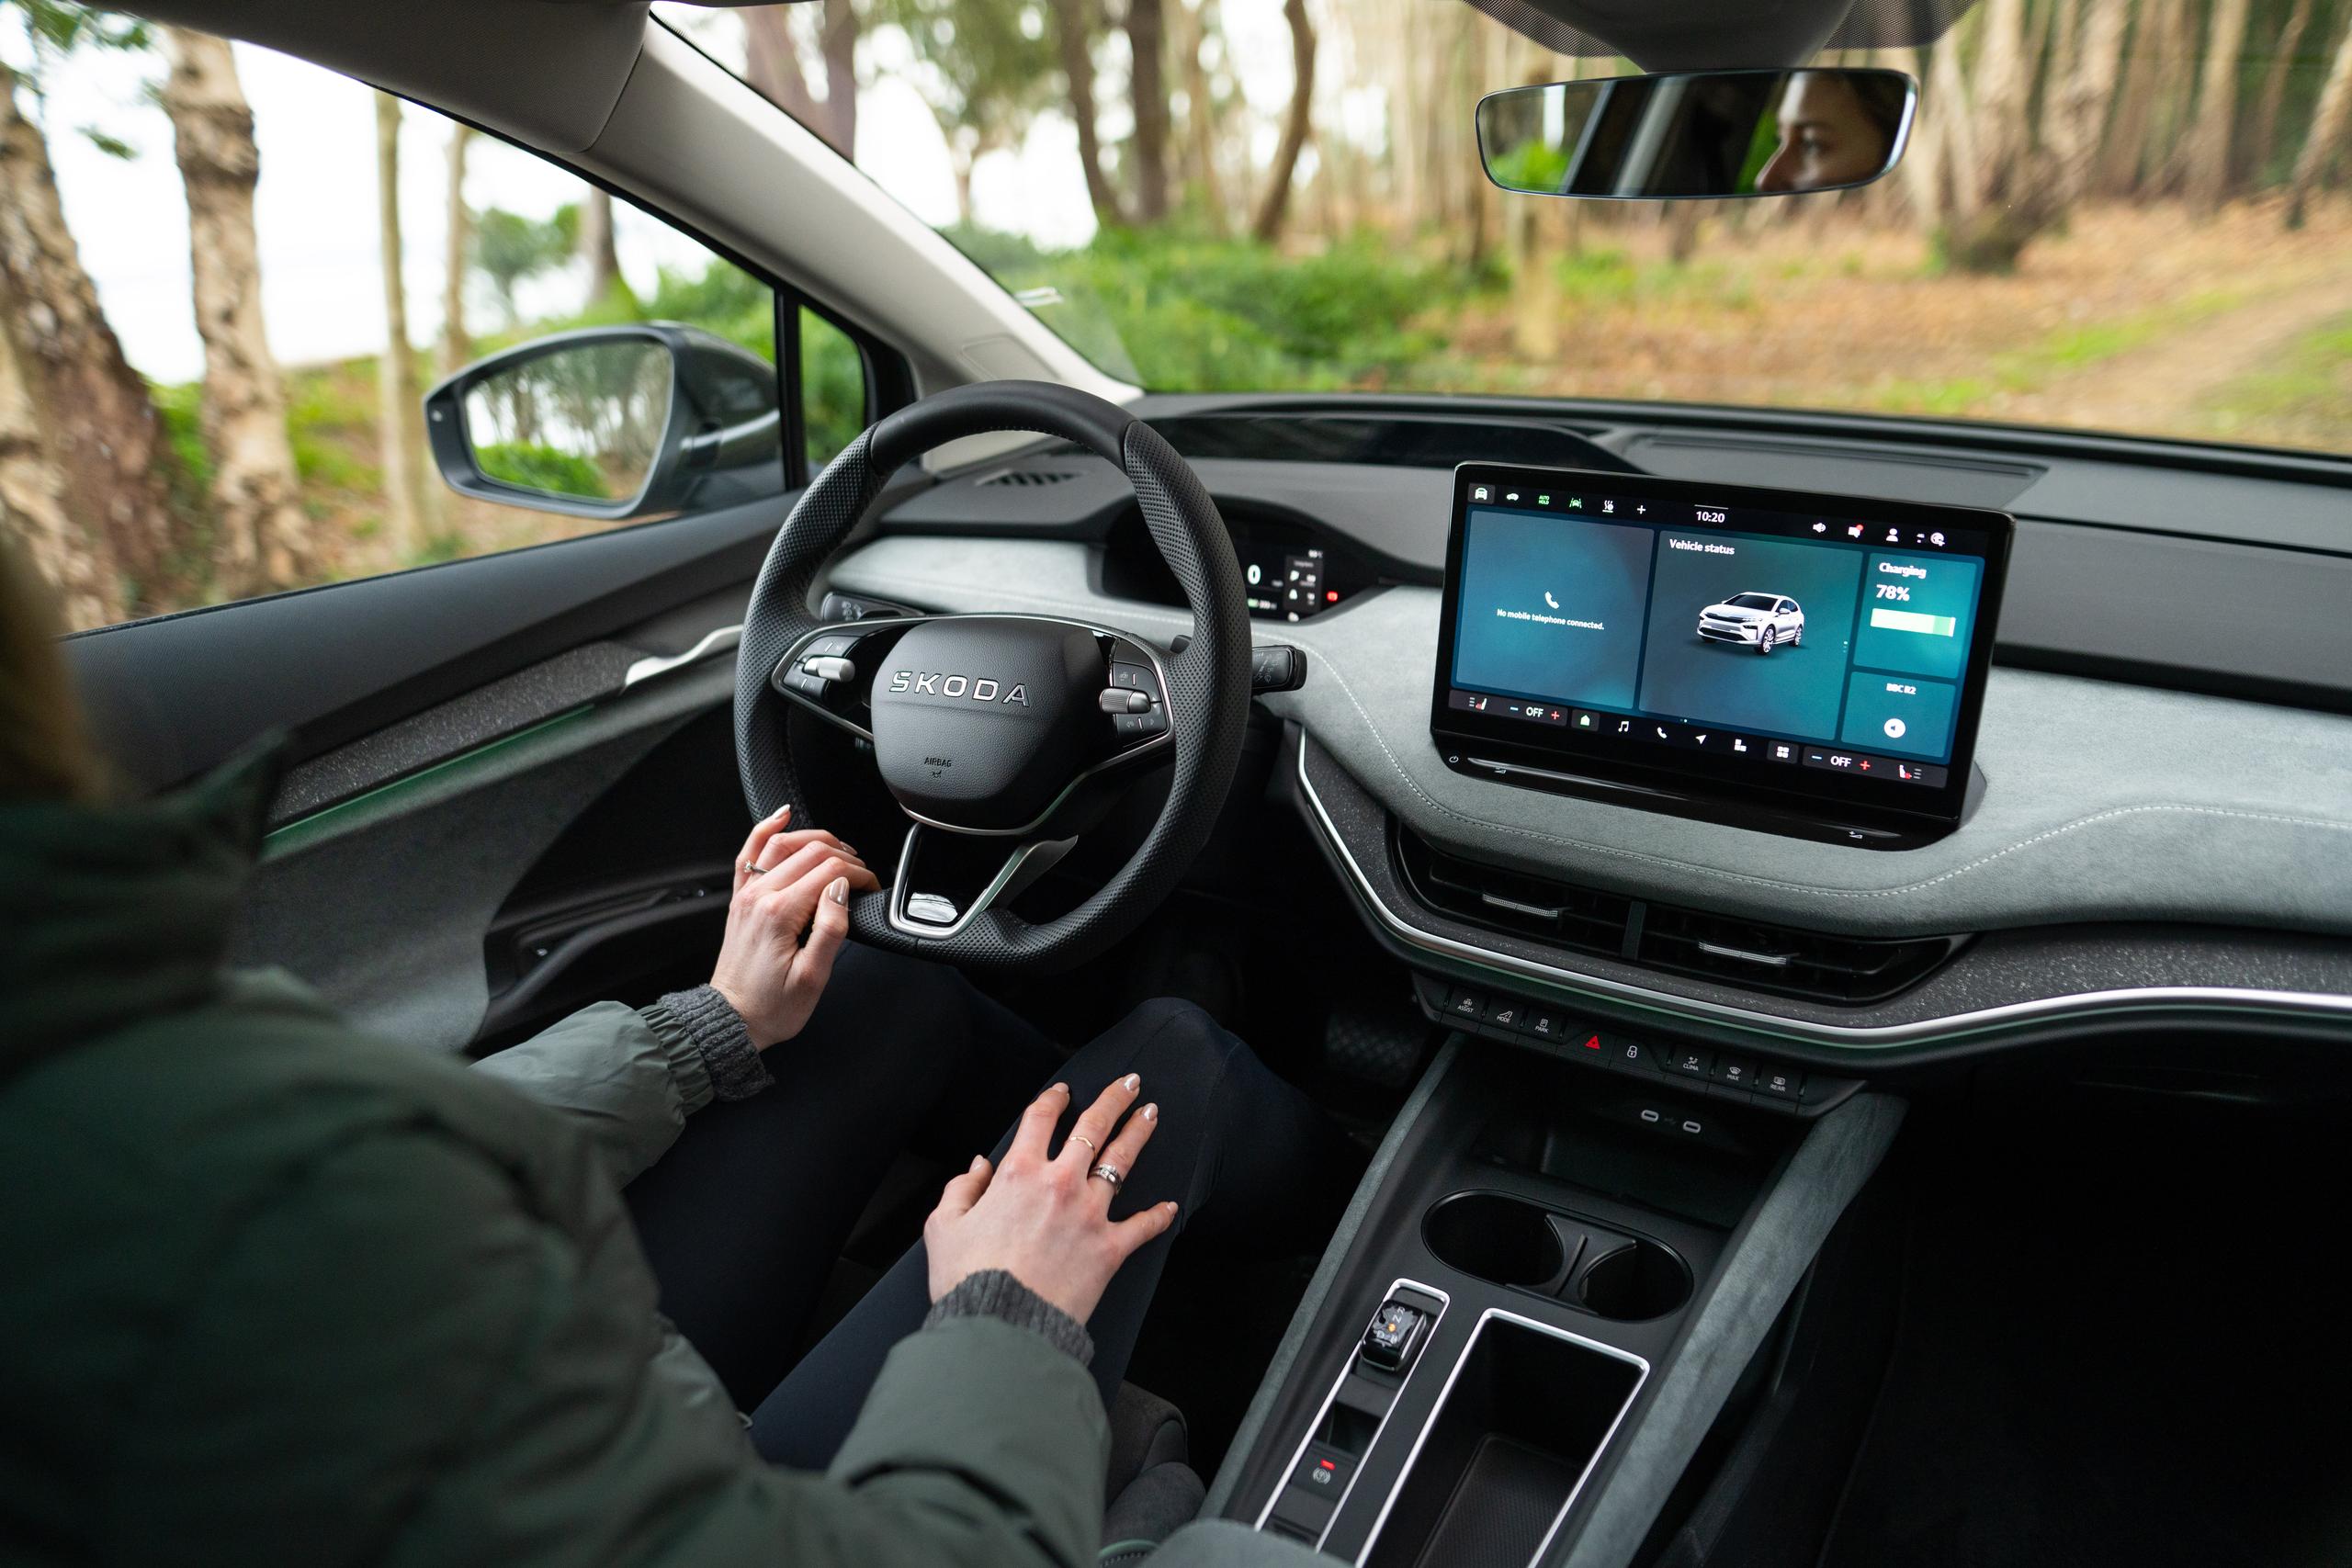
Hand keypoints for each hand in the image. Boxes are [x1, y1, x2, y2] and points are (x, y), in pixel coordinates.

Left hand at [709, 805, 880, 1048]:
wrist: (732, 1019)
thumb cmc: (772, 1006)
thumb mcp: (813, 977)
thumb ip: (830, 928)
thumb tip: (842, 889)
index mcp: (781, 913)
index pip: (830, 871)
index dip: (859, 874)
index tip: (872, 888)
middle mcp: (760, 896)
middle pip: (811, 851)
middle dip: (845, 856)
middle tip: (862, 876)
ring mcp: (747, 894)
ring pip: (783, 842)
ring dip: (815, 838)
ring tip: (839, 849)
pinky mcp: (741, 899)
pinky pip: (750, 853)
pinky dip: (766, 829)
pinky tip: (782, 816)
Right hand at [923, 1074, 1179, 1324]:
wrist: (1001, 1326)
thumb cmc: (967, 1279)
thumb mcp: (944, 1227)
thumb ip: (961, 1188)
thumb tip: (979, 1165)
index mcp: (1018, 1173)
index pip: (1040, 1118)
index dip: (1054, 1099)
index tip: (1063, 1092)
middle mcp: (1060, 1183)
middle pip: (1093, 1127)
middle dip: (1114, 1099)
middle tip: (1131, 1083)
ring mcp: (1090, 1213)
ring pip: (1121, 1162)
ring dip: (1138, 1135)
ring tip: (1151, 1115)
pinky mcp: (1110, 1248)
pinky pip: (1142, 1226)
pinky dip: (1157, 1216)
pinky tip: (1169, 1207)